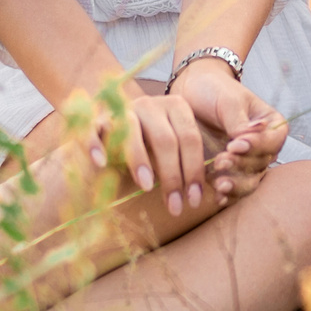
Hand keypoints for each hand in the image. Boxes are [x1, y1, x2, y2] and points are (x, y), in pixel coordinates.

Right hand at [80, 81, 206, 215]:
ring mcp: (123, 110)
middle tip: (175, 206)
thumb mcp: (176, 148)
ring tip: (147, 186)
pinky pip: (94, 129)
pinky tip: (102, 163)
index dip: (194, 170)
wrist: (117, 128)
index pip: (190, 139)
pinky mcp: (98, 119)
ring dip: (140, 161)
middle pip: (166, 139)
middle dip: (172, 176)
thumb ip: (191, 161)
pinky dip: (96, 145)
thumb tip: (217, 194)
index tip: (195, 200)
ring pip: (132, 133)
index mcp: (176, 107)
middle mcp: (151, 104)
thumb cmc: (154, 147)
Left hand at [172, 58, 289, 201]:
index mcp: (270, 125)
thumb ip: (239, 121)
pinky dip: (226, 195)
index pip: (273, 141)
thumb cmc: (213, 90)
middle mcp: (262, 147)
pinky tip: (217, 196)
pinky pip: (233, 189)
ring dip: (236, 184)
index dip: (257, 145)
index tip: (236, 144)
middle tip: (221, 160)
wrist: (190, 94)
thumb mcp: (228, 100)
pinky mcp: (228, 173)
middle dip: (242, 165)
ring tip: (219, 184)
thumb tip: (250, 136)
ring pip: (249, 181)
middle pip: (261, 164)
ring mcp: (245, 162)